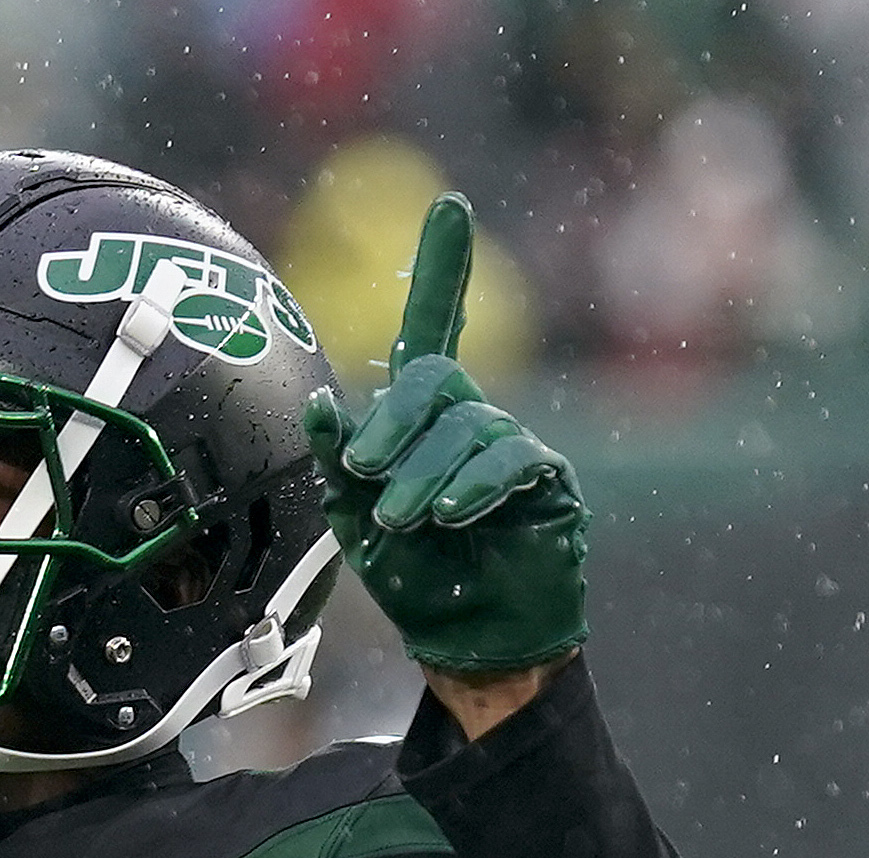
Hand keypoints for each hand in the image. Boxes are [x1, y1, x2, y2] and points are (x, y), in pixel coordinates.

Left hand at [302, 194, 586, 674]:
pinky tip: (452, 514)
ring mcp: (513, 445)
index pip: (435, 328)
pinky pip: (511, 459)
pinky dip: (474, 484)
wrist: (469, 640)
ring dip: (425, 473)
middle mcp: (472, 418)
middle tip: (366, 470)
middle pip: (435, 380)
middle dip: (394, 422)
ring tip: (403, 518)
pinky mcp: (546, 480)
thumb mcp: (356, 520)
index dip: (443, 270)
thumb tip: (322, 406)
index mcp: (424, 417)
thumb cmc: (415, 576)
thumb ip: (339, 464)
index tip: (450, 207)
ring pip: (467, 427)